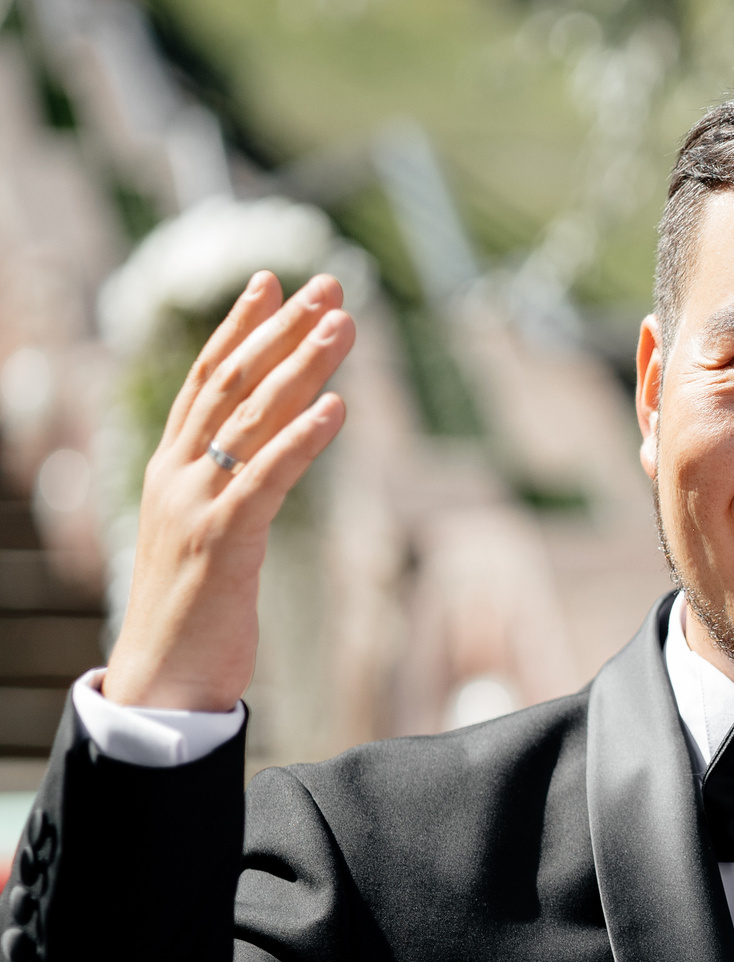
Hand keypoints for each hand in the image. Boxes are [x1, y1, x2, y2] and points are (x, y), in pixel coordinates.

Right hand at [101, 272, 352, 711]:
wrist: (163, 679)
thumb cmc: (194, 611)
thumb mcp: (209, 534)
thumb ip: (231, 489)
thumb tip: (266, 455)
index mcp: (170, 469)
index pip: (204, 380)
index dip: (238, 328)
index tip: (272, 282)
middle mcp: (175, 476)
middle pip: (231, 384)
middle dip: (281, 330)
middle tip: (329, 286)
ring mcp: (194, 506)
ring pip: (251, 420)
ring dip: (301, 368)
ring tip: (342, 325)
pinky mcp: (221, 543)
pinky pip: (265, 479)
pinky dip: (302, 439)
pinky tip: (336, 407)